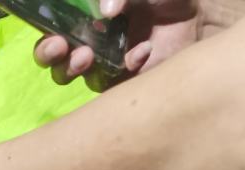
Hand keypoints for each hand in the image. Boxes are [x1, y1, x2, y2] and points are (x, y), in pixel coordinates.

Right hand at [33, 0, 204, 84]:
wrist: (198, 14)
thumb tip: (106, 11)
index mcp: (84, 21)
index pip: (52, 34)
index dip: (46, 41)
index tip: (55, 38)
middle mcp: (89, 45)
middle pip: (55, 63)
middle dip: (53, 59)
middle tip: (64, 49)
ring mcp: (106, 66)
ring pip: (79, 78)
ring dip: (78, 68)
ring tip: (91, 56)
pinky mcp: (126, 82)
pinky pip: (115, 84)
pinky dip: (127, 68)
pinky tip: (143, 51)